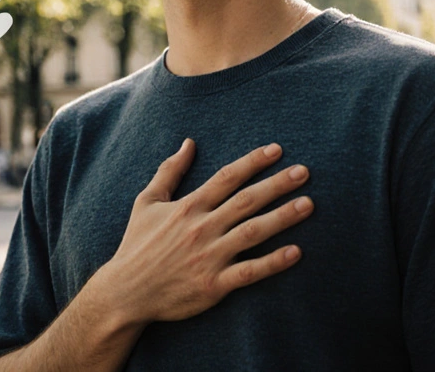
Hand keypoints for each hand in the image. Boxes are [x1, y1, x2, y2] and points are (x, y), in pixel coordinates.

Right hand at [99, 139, 312, 324]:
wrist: (126, 291)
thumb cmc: (136, 244)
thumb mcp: (146, 201)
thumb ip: (168, 171)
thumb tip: (188, 144)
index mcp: (187, 207)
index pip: (226, 178)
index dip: (253, 162)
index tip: (277, 150)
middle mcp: (201, 228)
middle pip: (246, 201)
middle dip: (277, 184)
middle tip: (304, 172)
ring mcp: (209, 256)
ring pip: (253, 232)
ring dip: (282, 217)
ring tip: (308, 204)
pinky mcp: (214, 284)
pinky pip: (249, 271)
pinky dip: (273, 262)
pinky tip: (296, 252)